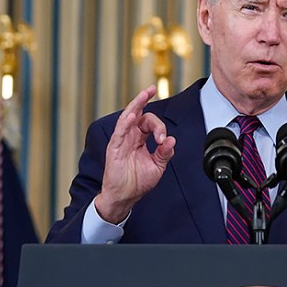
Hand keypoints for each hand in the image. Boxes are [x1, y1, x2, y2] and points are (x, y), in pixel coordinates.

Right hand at [94, 86, 175, 222]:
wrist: (125, 197)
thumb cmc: (138, 182)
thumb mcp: (157, 166)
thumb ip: (164, 153)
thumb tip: (172, 140)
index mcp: (140, 139)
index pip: (149, 123)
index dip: (159, 128)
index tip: (163, 140)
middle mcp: (130, 137)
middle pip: (138, 114)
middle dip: (144, 100)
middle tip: (152, 89)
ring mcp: (121, 141)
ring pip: (127, 118)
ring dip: (135, 105)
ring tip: (143, 94)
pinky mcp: (115, 149)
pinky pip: (120, 133)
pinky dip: (125, 123)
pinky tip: (132, 115)